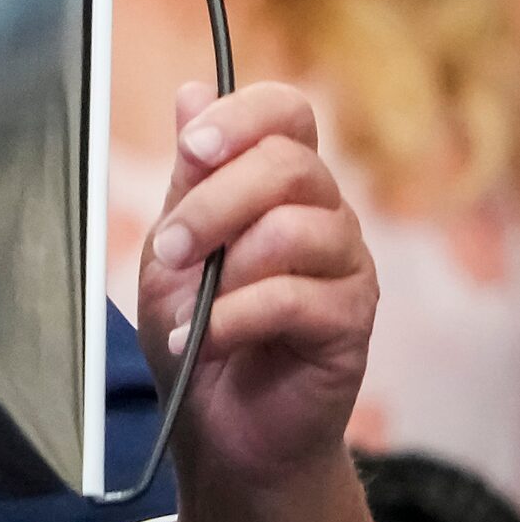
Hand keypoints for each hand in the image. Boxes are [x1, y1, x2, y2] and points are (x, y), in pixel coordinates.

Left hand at [138, 82, 376, 492]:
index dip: (242, 117)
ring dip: (223, 267)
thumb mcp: (173, 250)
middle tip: (169, 251)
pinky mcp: (352, 320)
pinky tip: (206, 340)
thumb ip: (188, 179)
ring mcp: (345, 266)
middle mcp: (324, 214)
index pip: (286, 112)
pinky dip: (233, 319)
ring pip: (292, 228)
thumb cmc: (197, 334)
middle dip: (212, 205)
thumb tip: (190, 93)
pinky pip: (294, 297)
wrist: (222, 429)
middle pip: (288, 164)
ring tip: (188, 307)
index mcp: (279, 185)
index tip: (193, 148)